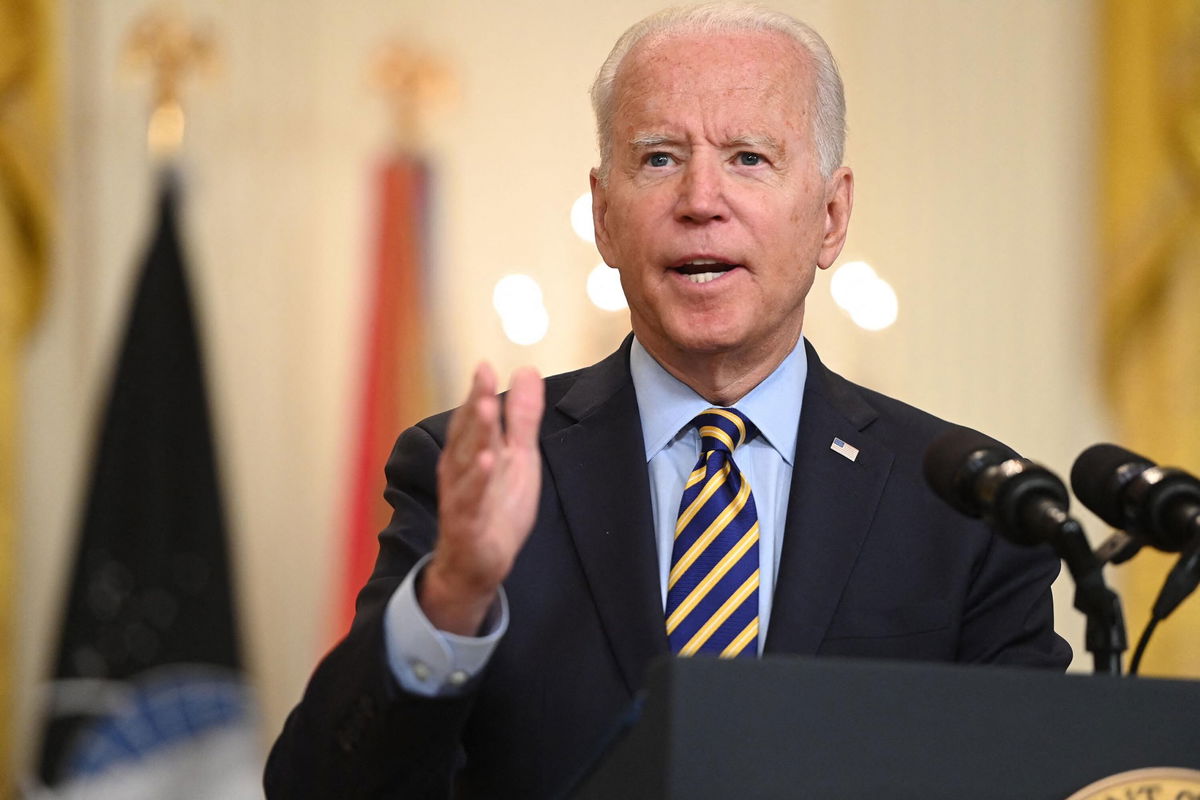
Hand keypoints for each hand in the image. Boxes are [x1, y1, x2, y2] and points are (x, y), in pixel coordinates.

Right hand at [420, 363, 544, 634]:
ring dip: (476, 436)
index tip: (486, 366)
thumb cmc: (496, 507)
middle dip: (476, 403)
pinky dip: (477, 482)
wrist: (480, 563)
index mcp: (470, 451)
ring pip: (467, 462)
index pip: (473, 416)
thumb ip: (522, 417)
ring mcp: (462, 497)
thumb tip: (527, 370)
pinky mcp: (467, 524)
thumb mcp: (517, 457)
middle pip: (469, 433)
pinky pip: (470, 500)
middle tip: (484, 376)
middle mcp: (460, 470)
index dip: (478, 391)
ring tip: (486, 410)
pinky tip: (487, 462)